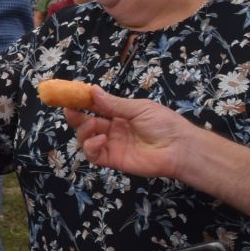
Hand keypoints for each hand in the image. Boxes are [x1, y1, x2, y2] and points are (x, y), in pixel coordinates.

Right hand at [68, 88, 199, 179]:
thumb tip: (93, 90)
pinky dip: (92, 146)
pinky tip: (101, 140)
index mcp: (121, 114)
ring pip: (86, 139)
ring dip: (84, 131)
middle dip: (76, 116)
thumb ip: (114, 103)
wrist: (179, 148)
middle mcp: (114, 129)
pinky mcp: (113, 160)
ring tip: (92, 126)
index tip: (69, 96)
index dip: (82, 101)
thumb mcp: (139, 108)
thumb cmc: (164, 124)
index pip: (96, 107)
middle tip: (69, 110)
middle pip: (87, 123)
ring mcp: (112, 145)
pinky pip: (94, 155)